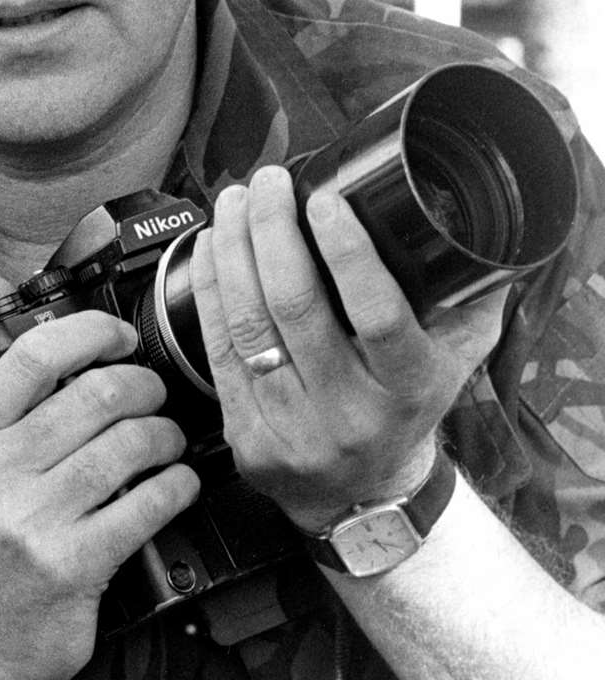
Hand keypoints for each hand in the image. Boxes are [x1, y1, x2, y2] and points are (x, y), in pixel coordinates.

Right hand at [0, 307, 199, 679]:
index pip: (33, 354)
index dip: (90, 331)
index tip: (119, 336)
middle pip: (95, 394)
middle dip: (144, 388)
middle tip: (155, 397)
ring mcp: (30, 519)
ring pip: (128, 444)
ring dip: (166, 435)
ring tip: (168, 440)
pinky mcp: (71, 563)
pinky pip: (147, 503)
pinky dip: (177, 484)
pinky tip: (178, 482)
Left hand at [190, 166, 506, 529]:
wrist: (361, 497)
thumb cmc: (405, 409)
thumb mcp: (454, 363)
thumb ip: (467, 301)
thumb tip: (471, 233)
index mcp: (408, 388)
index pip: (377, 314)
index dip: (347, 253)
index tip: (324, 200)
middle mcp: (349, 412)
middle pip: (296, 307)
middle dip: (272, 231)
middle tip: (266, 183)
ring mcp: (292, 428)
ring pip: (249, 323)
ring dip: (233, 250)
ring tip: (233, 202)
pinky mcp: (245, 434)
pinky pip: (218, 348)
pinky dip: (209, 288)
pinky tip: (209, 247)